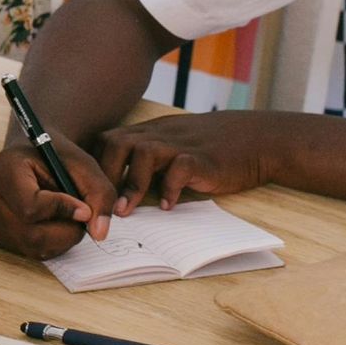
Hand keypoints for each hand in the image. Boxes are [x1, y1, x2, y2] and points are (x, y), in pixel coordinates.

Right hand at [0, 139, 116, 258]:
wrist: (33, 155)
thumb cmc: (58, 157)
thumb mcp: (83, 165)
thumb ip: (99, 194)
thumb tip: (99, 233)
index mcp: (4, 169)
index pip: (30, 207)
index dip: (62, 211)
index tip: (84, 208)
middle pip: (31, 234)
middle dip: (66, 231)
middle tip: (82, 218)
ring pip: (31, 247)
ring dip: (60, 239)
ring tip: (69, 218)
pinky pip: (27, 251)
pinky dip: (49, 244)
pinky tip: (54, 224)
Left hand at [98, 110, 282, 209]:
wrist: (257, 139)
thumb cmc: (210, 149)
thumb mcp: (172, 148)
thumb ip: (147, 164)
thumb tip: (117, 195)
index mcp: (149, 133)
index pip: (107, 140)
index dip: (93, 166)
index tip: (88, 194)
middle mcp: (160, 135)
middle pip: (116, 143)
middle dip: (104, 176)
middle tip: (100, 207)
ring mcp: (181, 144)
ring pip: (143, 152)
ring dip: (130, 183)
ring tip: (125, 211)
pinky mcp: (203, 158)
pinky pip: (181, 167)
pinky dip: (170, 188)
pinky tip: (168, 206)